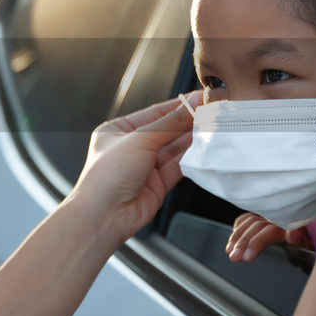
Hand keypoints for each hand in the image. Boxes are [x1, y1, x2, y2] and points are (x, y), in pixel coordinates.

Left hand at [66, 91, 198, 243]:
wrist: (104, 216)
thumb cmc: (107, 176)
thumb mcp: (139, 140)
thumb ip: (169, 124)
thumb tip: (190, 106)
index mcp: (117, 131)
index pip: (153, 114)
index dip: (177, 106)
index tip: (198, 99)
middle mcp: (131, 148)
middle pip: (165, 130)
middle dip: (187, 122)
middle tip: (210, 112)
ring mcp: (144, 167)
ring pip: (173, 148)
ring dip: (192, 139)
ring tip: (211, 127)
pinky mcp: (157, 184)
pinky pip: (177, 166)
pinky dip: (191, 157)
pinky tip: (203, 147)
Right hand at [226, 212, 312, 261]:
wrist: (306, 236)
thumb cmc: (306, 244)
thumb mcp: (308, 246)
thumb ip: (301, 241)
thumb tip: (291, 234)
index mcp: (288, 225)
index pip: (268, 232)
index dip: (256, 244)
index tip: (247, 257)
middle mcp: (276, 219)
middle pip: (255, 228)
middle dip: (243, 243)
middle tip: (234, 258)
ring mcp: (267, 218)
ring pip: (248, 223)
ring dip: (237, 237)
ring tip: (229, 252)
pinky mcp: (260, 219)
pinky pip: (246, 219)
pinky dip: (238, 228)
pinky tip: (233, 240)